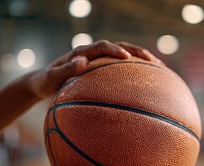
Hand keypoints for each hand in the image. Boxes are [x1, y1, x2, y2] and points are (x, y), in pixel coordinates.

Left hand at [27, 40, 162, 99]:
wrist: (43, 81)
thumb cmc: (46, 81)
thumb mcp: (51, 78)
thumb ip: (66, 70)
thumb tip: (83, 61)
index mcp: (81, 52)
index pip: (101, 46)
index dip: (114, 50)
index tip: (125, 57)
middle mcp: (92, 52)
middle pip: (119, 46)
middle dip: (136, 52)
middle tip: (153, 60)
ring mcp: (99, 59)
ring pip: (124, 55)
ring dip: (141, 59)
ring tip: (159, 67)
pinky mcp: (102, 68)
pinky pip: (121, 67)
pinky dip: (136, 70)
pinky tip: (148, 80)